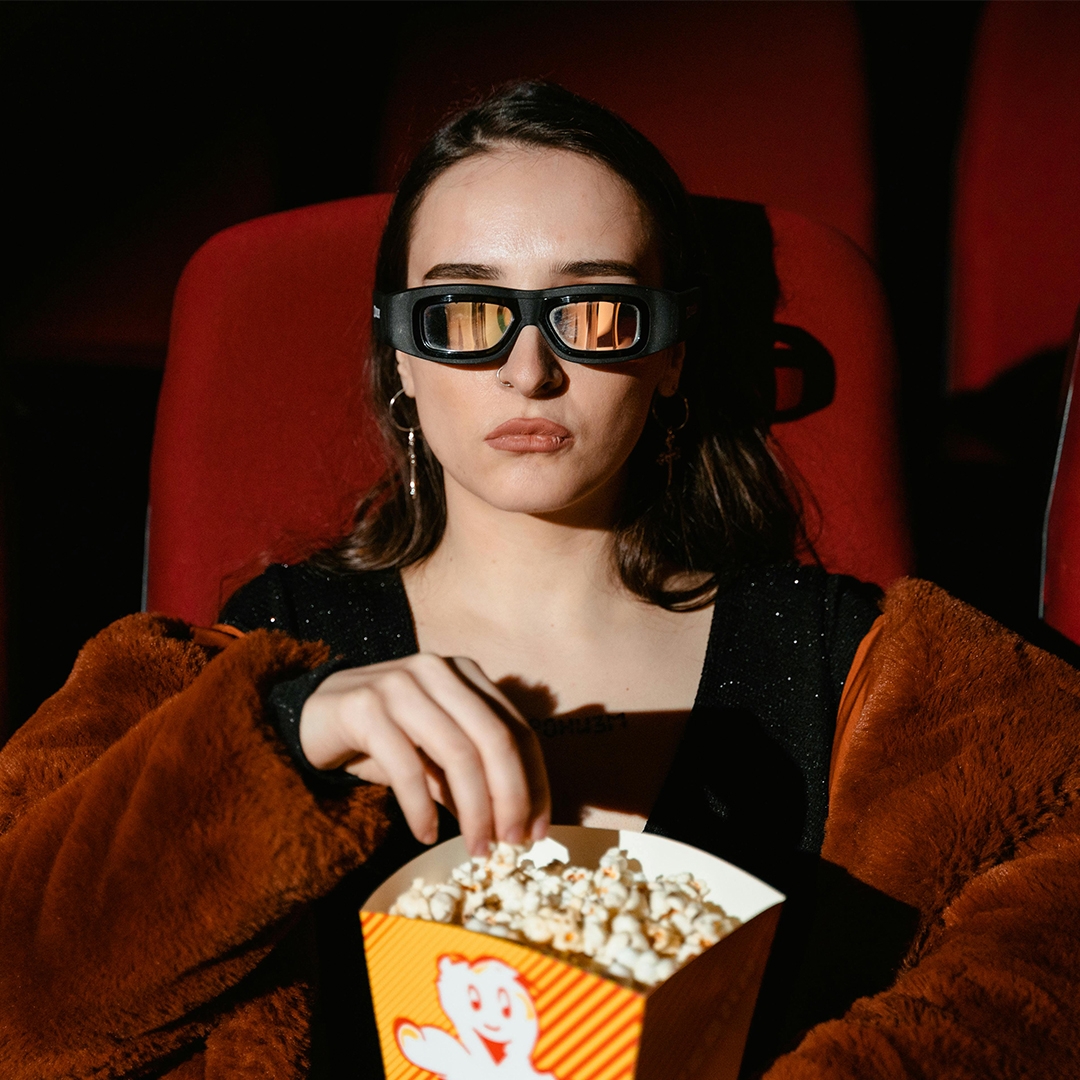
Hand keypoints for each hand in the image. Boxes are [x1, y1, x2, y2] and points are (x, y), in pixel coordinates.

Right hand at [298, 654, 549, 854]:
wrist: (310, 717)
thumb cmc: (382, 738)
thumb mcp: (434, 753)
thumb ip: (471, 774)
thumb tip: (515, 822)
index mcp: (465, 674)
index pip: (517, 729)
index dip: (535, 783)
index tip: (539, 830)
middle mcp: (438, 671)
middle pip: (495, 739)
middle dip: (511, 798)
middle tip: (512, 844)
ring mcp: (401, 684)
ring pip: (458, 753)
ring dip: (473, 809)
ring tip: (476, 848)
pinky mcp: (364, 707)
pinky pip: (407, 767)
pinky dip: (421, 809)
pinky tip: (425, 835)